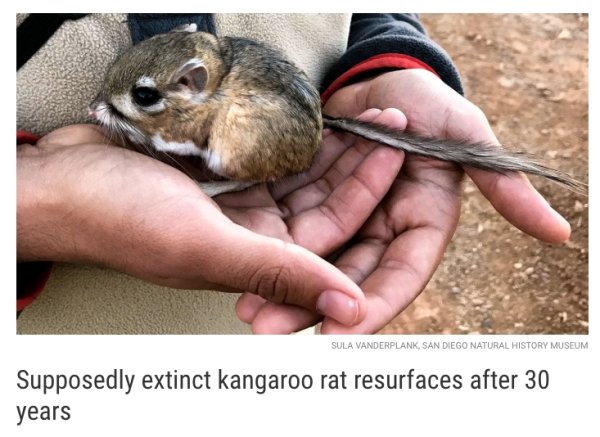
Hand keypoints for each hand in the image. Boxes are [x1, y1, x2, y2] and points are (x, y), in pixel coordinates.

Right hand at [17, 124, 398, 325]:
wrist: (58, 180)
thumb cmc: (119, 220)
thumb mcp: (206, 247)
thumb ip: (280, 274)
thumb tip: (353, 310)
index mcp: (255, 259)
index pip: (332, 231)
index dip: (368, 191)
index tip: (400, 152)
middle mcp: (253, 231)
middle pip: (323, 196)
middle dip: (359, 161)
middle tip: (394, 122)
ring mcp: (238, 197)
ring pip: (301, 171)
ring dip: (334, 143)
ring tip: (370, 111)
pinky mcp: (222, 168)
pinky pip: (271, 149)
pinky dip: (296, 131)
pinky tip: (324, 111)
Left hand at [237, 69, 570, 333]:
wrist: (381, 77)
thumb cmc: (430, 105)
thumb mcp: (467, 138)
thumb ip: (501, 184)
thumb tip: (558, 234)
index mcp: (418, 227)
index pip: (396, 278)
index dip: (370, 308)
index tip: (340, 338)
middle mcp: (376, 231)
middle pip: (344, 278)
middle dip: (309, 307)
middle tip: (271, 331)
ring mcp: (340, 219)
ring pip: (310, 259)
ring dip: (279, 284)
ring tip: (246, 309)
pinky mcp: (309, 200)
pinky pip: (287, 226)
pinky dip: (266, 245)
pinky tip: (238, 264)